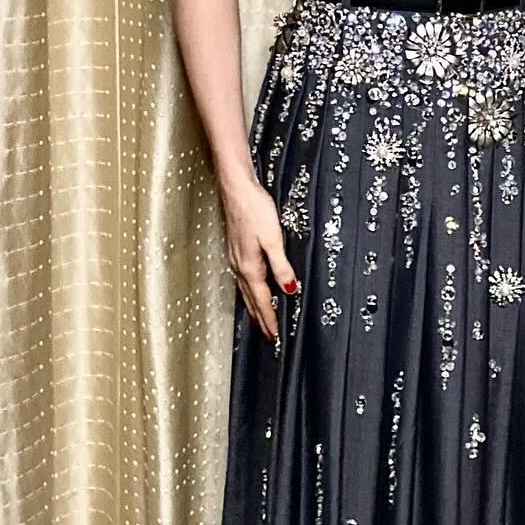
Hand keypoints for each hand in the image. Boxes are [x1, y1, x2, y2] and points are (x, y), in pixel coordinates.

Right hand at [220, 171, 297, 338]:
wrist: (236, 188)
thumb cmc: (254, 209)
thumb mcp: (273, 239)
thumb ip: (281, 266)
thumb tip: (289, 288)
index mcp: (250, 266)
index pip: (261, 300)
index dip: (269, 318)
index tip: (274, 335)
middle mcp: (239, 265)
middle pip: (251, 299)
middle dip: (260, 318)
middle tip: (267, 335)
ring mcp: (235, 257)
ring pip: (245, 289)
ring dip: (252, 306)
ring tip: (258, 319)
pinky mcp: (235, 248)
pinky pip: (242, 278)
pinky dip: (247, 290)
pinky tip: (249, 288)